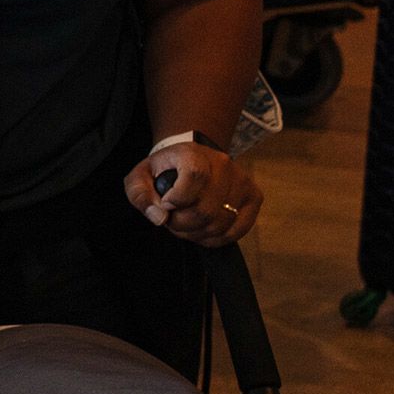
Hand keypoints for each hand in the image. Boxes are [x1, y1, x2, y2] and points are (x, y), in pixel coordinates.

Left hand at [125, 141, 262, 246]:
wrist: (191, 160)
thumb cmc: (164, 171)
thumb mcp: (140, 177)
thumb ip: (140, 195)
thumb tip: (159, 218)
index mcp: (194, 154)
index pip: (194, 176)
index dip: (178, 198)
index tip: (166, 204)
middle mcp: (223, 165)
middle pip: (205, 209)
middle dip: (181, 224)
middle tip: (171, 221)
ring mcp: (242, 182)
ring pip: (220, 223)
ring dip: (196, 233)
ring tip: (184, 225)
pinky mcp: (254, 197)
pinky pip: (237, 230)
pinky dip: (215, 239)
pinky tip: (201, 232)